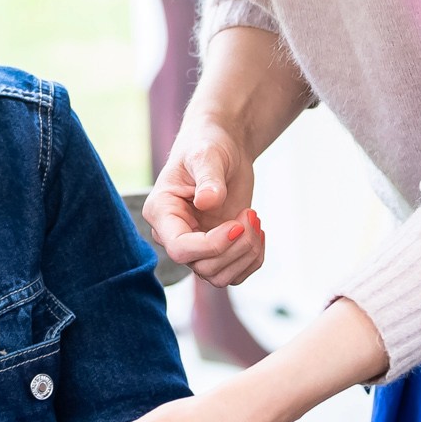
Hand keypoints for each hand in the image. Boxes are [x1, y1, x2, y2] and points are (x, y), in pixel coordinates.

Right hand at [145, 115, 263, 286]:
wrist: (223, 146)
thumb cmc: (208, 144)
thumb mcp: (207, 155)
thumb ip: (208, 177)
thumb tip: (207, 201)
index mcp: (162, 212)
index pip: (179, 248)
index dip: (212, 245)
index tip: (238, 223)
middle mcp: (175, 234)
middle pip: (203, 267)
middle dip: (236, 247)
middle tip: (251, 215)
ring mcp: (197, 246)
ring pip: (219, 276)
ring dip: (246, 254)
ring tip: (256, 220)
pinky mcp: (218, 250)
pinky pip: (235, 274)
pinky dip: (253, 259)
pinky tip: (258, 231)